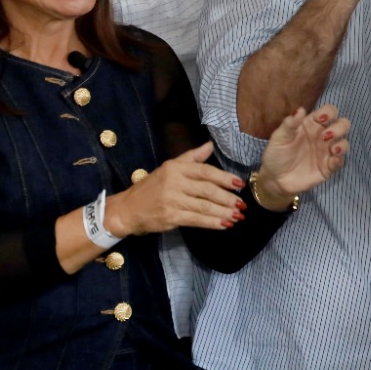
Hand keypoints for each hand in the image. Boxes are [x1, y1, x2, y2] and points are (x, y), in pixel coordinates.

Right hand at [102, 141, 245, 235]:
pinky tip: (225, 225)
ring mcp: (172, 200)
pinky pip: (196, 220)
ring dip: (224, 212)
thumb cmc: (152, 187)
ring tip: (238, 216)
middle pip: (207, 190)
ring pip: (204, 206)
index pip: (205, 172)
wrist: (127, 208)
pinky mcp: (170, 217)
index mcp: (176, 168)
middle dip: (228, 198)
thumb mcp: (170, 167)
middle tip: (243, 205)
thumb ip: (192, 157)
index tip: (240, 185)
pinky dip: (212, 223)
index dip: (225, 178)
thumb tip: (211, 145)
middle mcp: (175, 182)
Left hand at [255, 104, 350, 207]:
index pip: (329, 112)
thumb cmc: (276, 154)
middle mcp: (323, 136)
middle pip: (343, 124)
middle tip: (326, 136)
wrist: (275, 179)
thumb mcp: (279, 137)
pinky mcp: (328, 167)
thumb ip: (290, 123)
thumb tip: (301, 109)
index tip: (322, 119)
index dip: (329, 112)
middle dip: (339, 127)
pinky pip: (340, 161)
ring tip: (333, 149)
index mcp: (312, 125)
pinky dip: (339, 160)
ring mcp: (327, 151)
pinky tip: (332, 162)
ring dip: (342, 144)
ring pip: (344, 142)